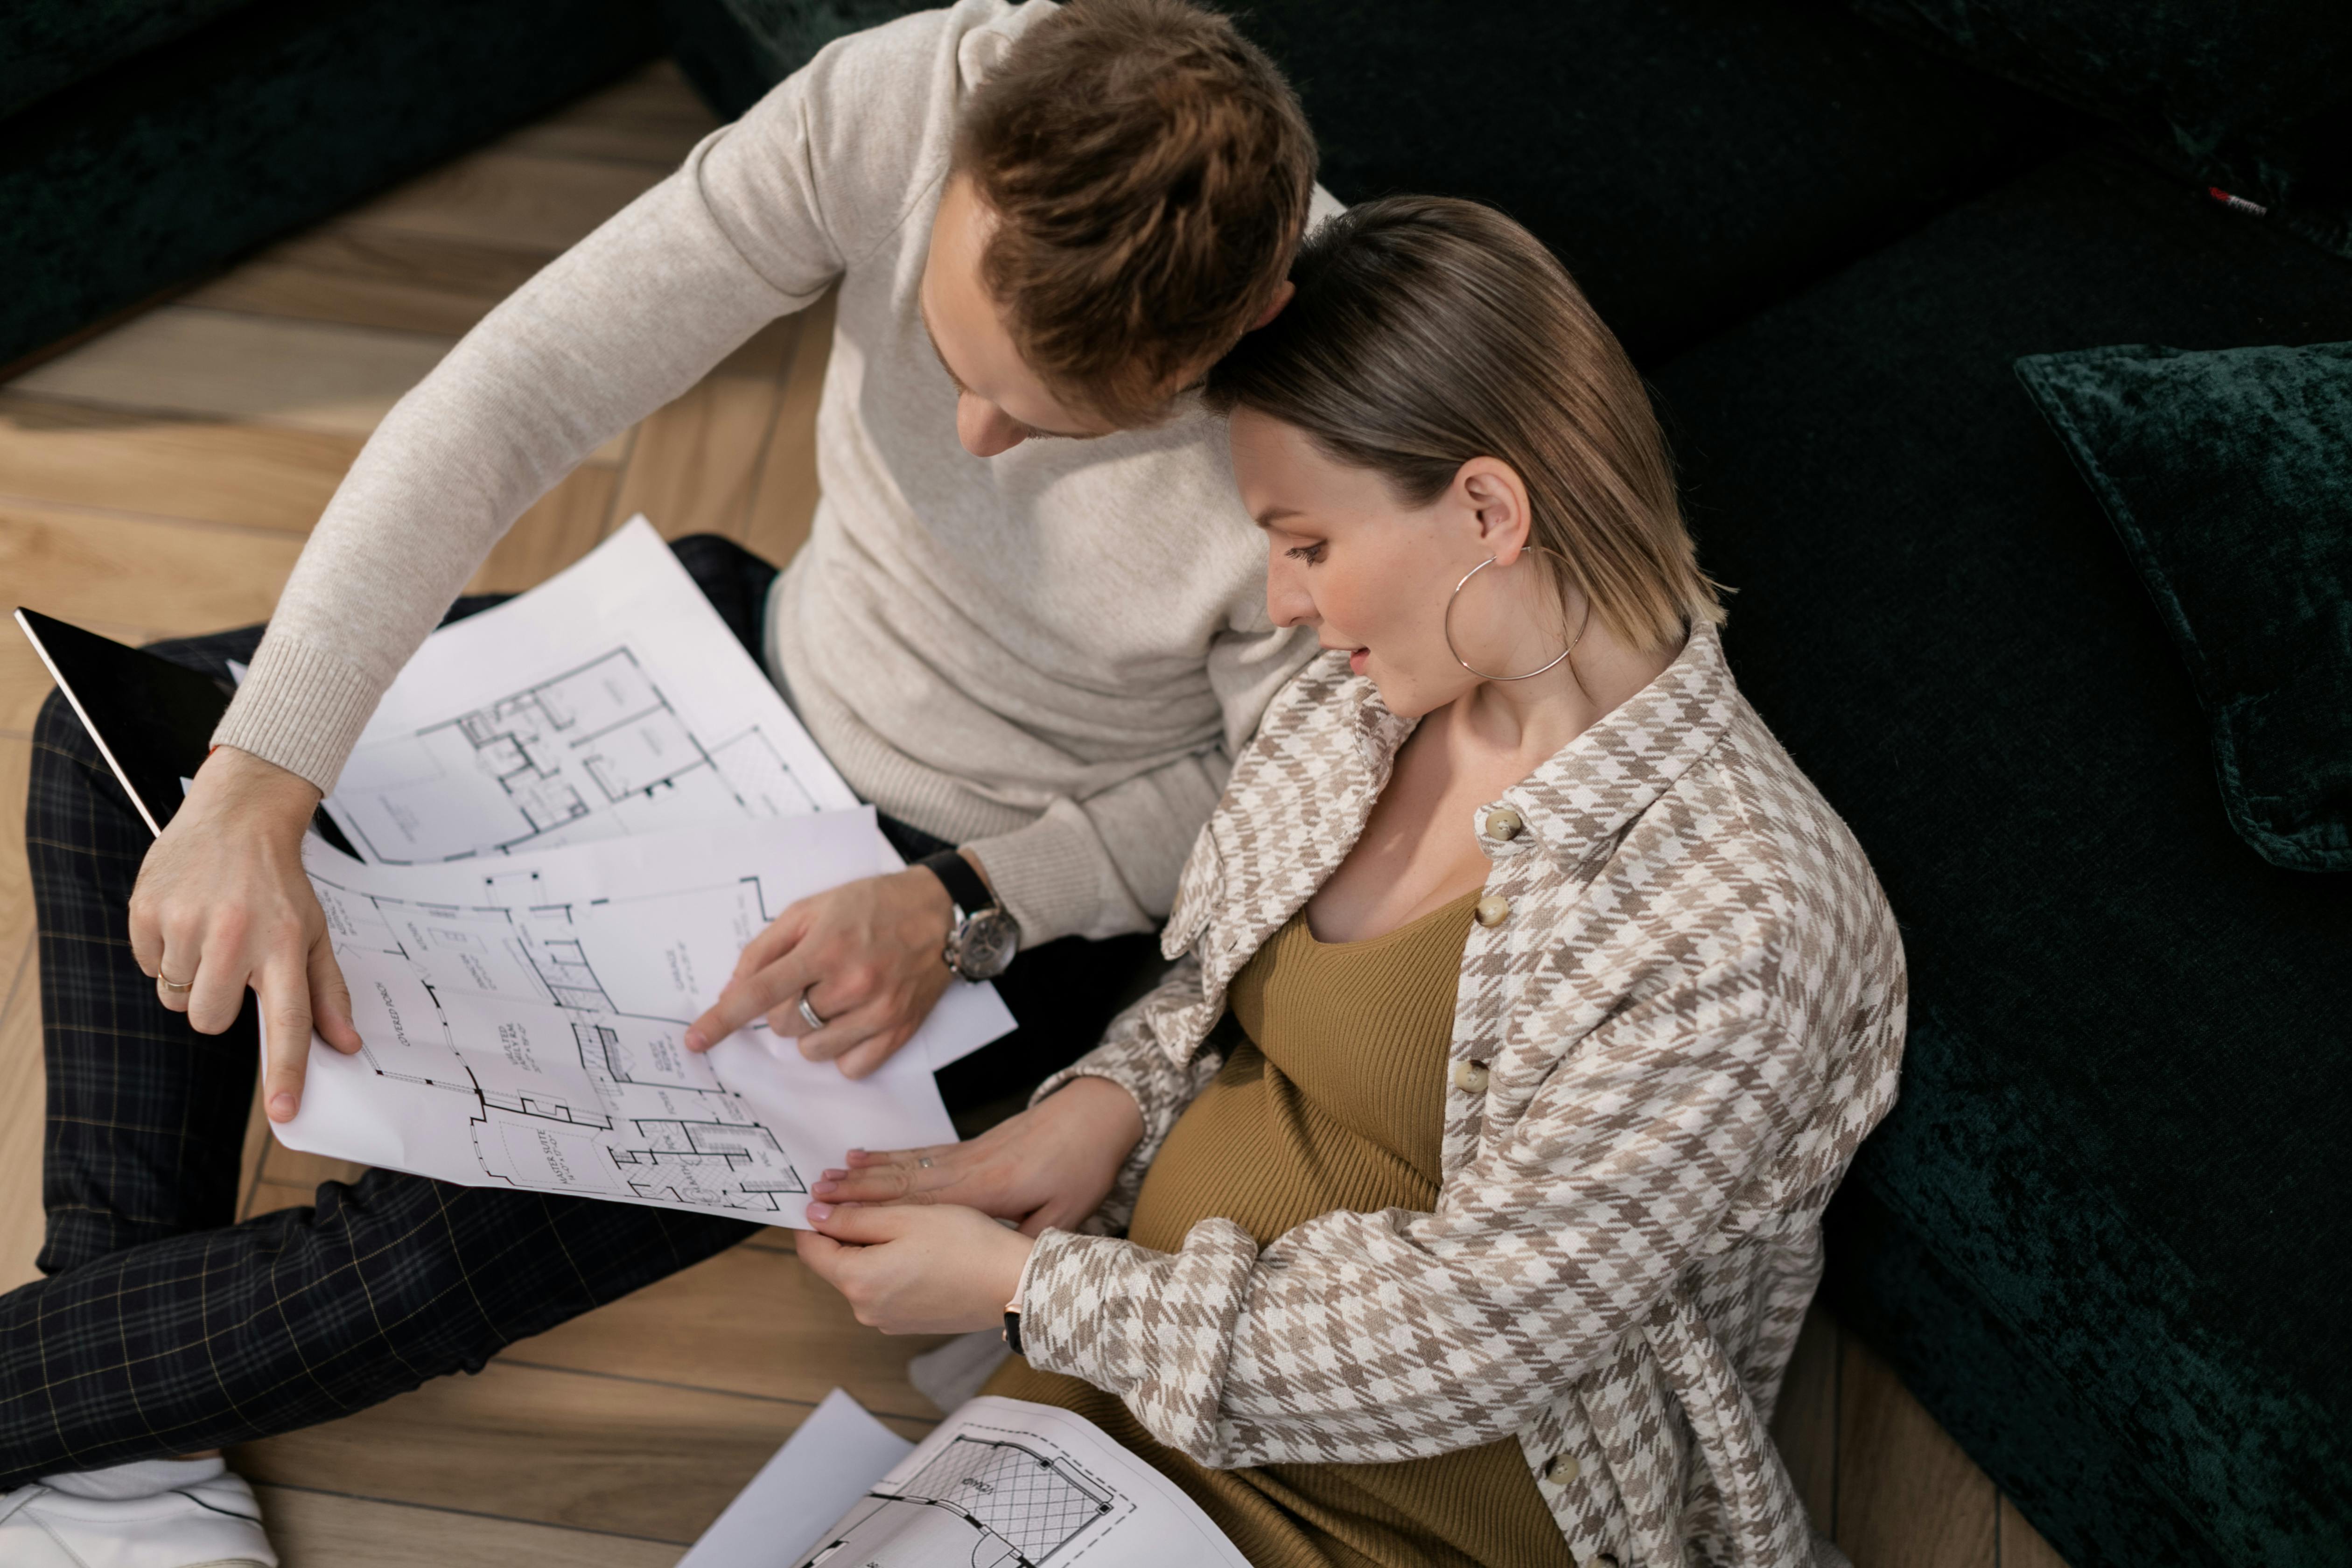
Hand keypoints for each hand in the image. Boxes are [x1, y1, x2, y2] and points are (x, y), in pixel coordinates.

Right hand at [127, 745, 361, 1121]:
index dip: (286, 1071)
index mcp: (284, 944)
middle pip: (211, 1021)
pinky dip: (164, 953)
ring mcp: (186, 921)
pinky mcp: (146, 909)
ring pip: (176, 999)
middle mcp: (235, 934)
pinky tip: (185, 918)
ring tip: (211, 933)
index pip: (288, 1021)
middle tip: (231, 966)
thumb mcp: (315, 933)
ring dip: (190, 978)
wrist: (239, 816)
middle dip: (218, 1004)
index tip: (286, 1112)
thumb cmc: (278, 885)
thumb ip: (327, 992)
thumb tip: (346, 1045)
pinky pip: (148, 967)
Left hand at [685, 863, 966, 1077]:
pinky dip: (842, 1051)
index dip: (722, 1019)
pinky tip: (853, 1022)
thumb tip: (732, 990)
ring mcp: (878, 1011)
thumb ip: (765, 948)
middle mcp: (851, 982)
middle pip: (785, 1024)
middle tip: (810, 981)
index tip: (696, 1040)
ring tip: (835, 999)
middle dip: (785, 1007)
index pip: (760, 992)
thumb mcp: (811, 909)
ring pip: (813, 1049)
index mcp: (824, 947)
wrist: (941, 912)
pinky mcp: (899, 1031)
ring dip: (812, 1031)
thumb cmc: (871, 905)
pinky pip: (850, 1068)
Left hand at [796, 1201, 1032, 1333]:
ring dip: (874, 1250)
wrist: (1014, 1284)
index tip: (827, 1199)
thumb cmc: (965, 1245)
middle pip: (837, 1264)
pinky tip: (923, 1252)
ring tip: (910, 1227)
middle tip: (882, 1205)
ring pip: (863, 1276)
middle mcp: (866, 1309)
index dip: (813, 1220)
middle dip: (848, 1233)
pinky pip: (886, 1290)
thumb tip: (813, 1216)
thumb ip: (853, 1219)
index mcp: (858, 1282)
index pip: (811, 1250)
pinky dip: (893, 1268)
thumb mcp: (905, 1218)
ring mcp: (888, 1321)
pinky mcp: (909, 1323)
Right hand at [812, 1075, 1144, 1234]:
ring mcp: (966, 1155)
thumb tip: (994, 1268)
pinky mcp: (970, 1146)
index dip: (877, 1213)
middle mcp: (967, 1169)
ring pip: (905, 1165)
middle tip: (814, 1198)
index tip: (839, 1218)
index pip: (921, 1206)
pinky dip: (889, 1155)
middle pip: (901, 1183)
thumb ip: (1024, 1241)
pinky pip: (920, 1153)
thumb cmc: (1081, 1167)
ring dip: (864, 1173)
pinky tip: (864, 1156)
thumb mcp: (1063, 1214)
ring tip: (826, 1178)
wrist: (1093, 1116)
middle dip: (855, 1193)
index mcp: (987, 1190)